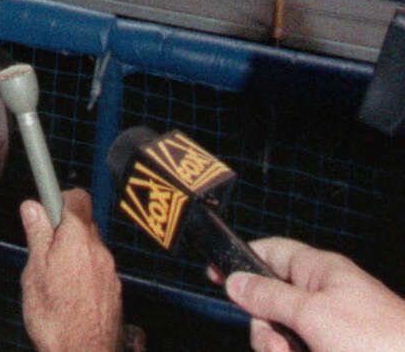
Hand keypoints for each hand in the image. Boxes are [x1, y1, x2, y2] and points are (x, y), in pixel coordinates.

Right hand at [21, 188, 121, 351]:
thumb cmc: (55, 319)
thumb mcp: (35, 273)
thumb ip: (37, 235)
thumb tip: (33, 206)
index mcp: (78, 240)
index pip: (78, 197)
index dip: (60, 198)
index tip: (47, 210)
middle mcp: (99, 251)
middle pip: (84, 224)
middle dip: (65, 231)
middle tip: (45, 252)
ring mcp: (110, 273)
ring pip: (91, 250)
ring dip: (75, 255)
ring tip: (56, 281)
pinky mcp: (115, 292)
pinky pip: (99, 271)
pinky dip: (86, 275)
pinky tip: (71, 297)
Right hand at [226, 237, 404, 351]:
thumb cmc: (380, 341)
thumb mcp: (313, 313)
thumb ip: (269, 296)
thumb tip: (235, 280)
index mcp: (320, 272)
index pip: (272, 252)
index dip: (242, 261)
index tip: (213, 274)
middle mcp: (323, 299)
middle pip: (270, 305)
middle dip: (266, 330)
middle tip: (281, 346)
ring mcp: (329, 331)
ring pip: (282, 337)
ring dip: (280, 351)